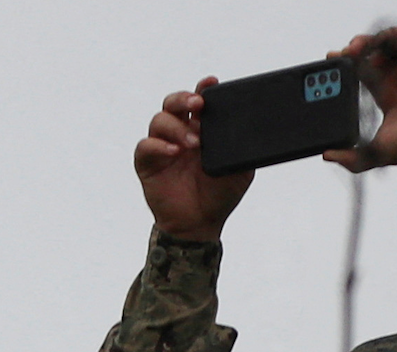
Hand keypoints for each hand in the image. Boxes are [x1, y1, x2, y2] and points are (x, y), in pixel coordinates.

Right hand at [134, 80, 253, 240]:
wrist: (201, 224)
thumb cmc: (219, 195)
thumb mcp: (241, 169)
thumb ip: (243, 148)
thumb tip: (250, 129)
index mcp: (202, 129)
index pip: (199, 101)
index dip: (202, 89)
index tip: (211, 83)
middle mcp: (180, 133)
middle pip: (174, 103)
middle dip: (184, 98)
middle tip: (198, 105)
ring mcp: (162, 147)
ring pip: (160, 120)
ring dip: (176, 127)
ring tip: (193, 143)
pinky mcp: (147, 164)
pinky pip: (146, 146)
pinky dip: (159, 145)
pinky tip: (174, 152)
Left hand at [323, 27, 396, 169]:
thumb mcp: (375, 153)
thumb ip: (351, 158)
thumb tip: (327, 155)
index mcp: (383, 93)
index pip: (360, 69)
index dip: (347, 62)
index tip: (333, 59)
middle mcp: (396, 77)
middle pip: (373, 49)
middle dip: (358, 45)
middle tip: (348, 51)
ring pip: (391, 39)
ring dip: (378, 38)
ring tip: (368, 49)